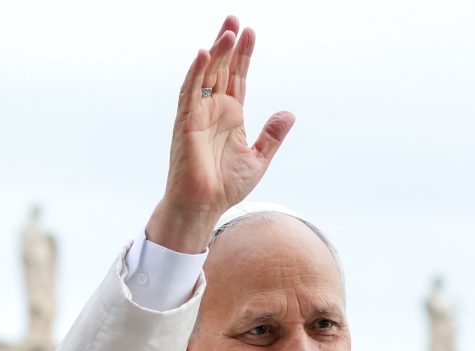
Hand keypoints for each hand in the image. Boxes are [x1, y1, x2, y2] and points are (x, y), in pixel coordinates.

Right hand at [147, 16, 295, 252]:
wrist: (205, 206)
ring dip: (216, 52)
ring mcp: (198, 113)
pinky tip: (204, 53)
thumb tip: (288, 114)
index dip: (244, 55)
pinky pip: (189, 92)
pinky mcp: (186, 122)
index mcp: (230, 115)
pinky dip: (195, 72)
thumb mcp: (258, 158)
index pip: (237, 77)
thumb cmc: (226, 186)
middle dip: (229, 44)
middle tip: (235, 19)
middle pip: (221, 68)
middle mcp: (213, 109)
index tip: (251, 32)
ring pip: (206, 75)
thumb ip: (272, 135)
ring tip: (228, 31)